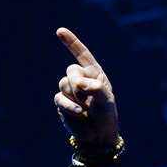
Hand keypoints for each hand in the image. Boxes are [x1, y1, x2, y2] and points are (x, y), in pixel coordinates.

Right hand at [54, 28, 119, 146]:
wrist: (98, 135)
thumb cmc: (106, 115)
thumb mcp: (107, 100)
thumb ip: (96, 88)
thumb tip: (79, 84)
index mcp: (94, 74)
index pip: (82, 55)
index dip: (71, 42)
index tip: (60, 31)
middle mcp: (81, 79)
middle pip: (71, 70)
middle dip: (78, 83)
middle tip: (88, 97)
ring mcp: (70, 91)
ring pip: (64, 84)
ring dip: (76, 97)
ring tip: (86, 108)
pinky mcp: (62, 102)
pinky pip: (59, 98)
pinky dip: (69, 105)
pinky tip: (79, 113)